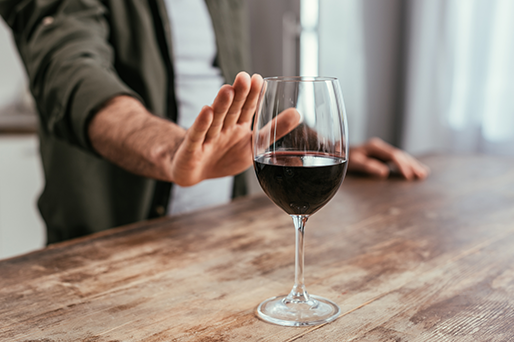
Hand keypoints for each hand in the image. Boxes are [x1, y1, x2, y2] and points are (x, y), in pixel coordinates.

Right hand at [89, 72, 298, 185]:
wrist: (193, 173)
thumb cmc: (224, 157)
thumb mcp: (252, 146)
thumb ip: (273, 131)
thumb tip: (298, 113)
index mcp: (238, 126)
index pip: (247, 108)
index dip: (252, 95)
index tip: (258, 79)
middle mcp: (222, 128)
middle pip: (231, 110)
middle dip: (238, 95)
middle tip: (244, 77)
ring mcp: (206, 138)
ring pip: (215, 120)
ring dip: (221, 105)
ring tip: (227, 90)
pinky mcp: (192, 150)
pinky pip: (197, 136)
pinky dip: (201, 124)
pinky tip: (206, 111)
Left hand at [348, 138, 428, 179]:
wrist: (337, 152)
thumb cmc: (345, 159)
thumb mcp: (353, 163)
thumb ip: (367, 166)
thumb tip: (384, 172)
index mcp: (374, 146)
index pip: (392, 155)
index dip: (401, 165)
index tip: (408, 176)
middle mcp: (380, 147)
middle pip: (400, 155)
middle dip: (411, 165)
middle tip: (421, 175)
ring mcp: (382, 151)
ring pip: (401, 156)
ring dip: (412, 164)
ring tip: (423, 174)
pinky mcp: (382, 156)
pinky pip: (398, 160)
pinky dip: (407, 165)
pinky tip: (415, 170)